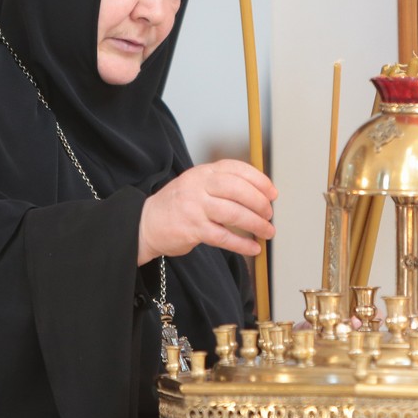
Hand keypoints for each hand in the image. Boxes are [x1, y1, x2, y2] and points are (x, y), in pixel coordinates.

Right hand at [138, 159, 276, 263]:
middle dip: (259, 202)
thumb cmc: (176, 204)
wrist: (145, 223)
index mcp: (202, 172)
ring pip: (233, 213)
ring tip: (267, 231)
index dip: (258, 180)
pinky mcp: (192, 229)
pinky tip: (252, 248)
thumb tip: (257, 193)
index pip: (236, 169)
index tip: (272, 192)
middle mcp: (198, 186)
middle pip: (237, 189)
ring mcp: (194, 207)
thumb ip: (221, 184)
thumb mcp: (196, 184)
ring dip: (255, 224)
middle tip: (270, 213)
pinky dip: (241, 244)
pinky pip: (223, 237)